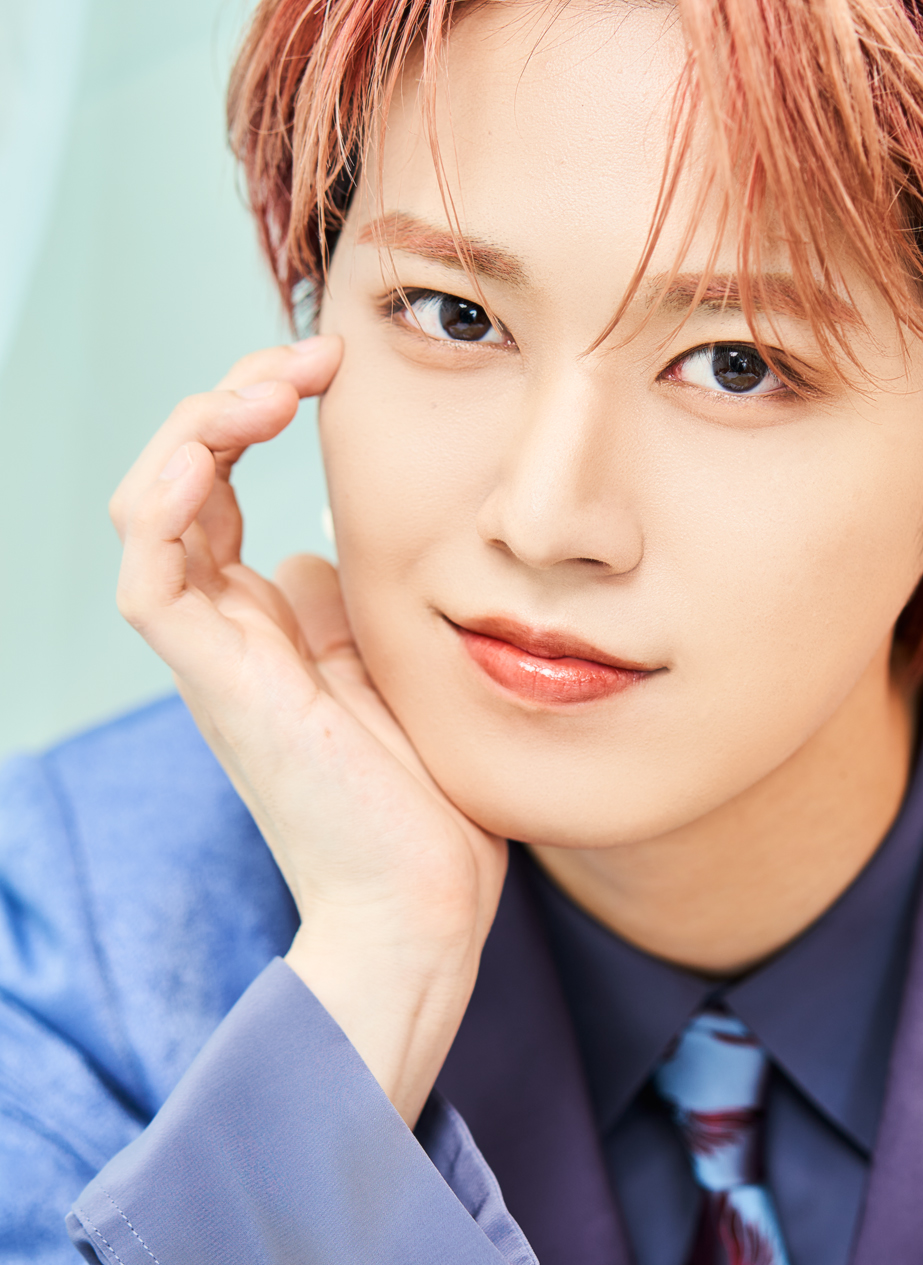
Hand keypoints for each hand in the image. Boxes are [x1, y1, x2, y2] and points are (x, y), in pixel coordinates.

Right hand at [111, 335, 506, 1124]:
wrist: (425, 907)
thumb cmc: (429, 808)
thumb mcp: (405, 669)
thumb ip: (360, 607)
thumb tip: (335, 542)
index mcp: (268, 626)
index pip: (222, 487)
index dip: (256, 411)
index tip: (333, 367)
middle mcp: (230, 633)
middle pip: (183, 478)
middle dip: (233, 395)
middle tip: (311, 357)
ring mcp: (217, 659)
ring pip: (154, 508)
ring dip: (200, 426)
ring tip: (273, 385)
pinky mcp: (218, 685)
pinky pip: (151, 577)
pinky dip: (164, 500)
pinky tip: (214, 449)